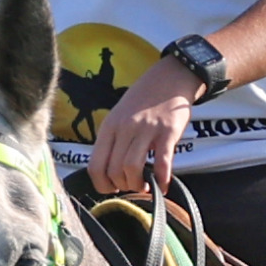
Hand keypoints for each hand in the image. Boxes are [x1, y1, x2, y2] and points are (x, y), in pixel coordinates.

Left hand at [88, 55, 201, 195]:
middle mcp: (125, 128)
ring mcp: (147, 130)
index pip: (95, 165)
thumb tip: (108, 171)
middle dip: (122, 186)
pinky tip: (163, 185)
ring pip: (132, 168)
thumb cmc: (143, 100)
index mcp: (109, 126)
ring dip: (138, 184)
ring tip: (145, 185)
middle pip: (114, 170)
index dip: (102, 184)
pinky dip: (162, 180)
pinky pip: (162, 163)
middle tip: (131, 186)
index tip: (112, 188)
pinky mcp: (168, 132)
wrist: (170, 77)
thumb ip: (112, 139)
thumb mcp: (119, 115)